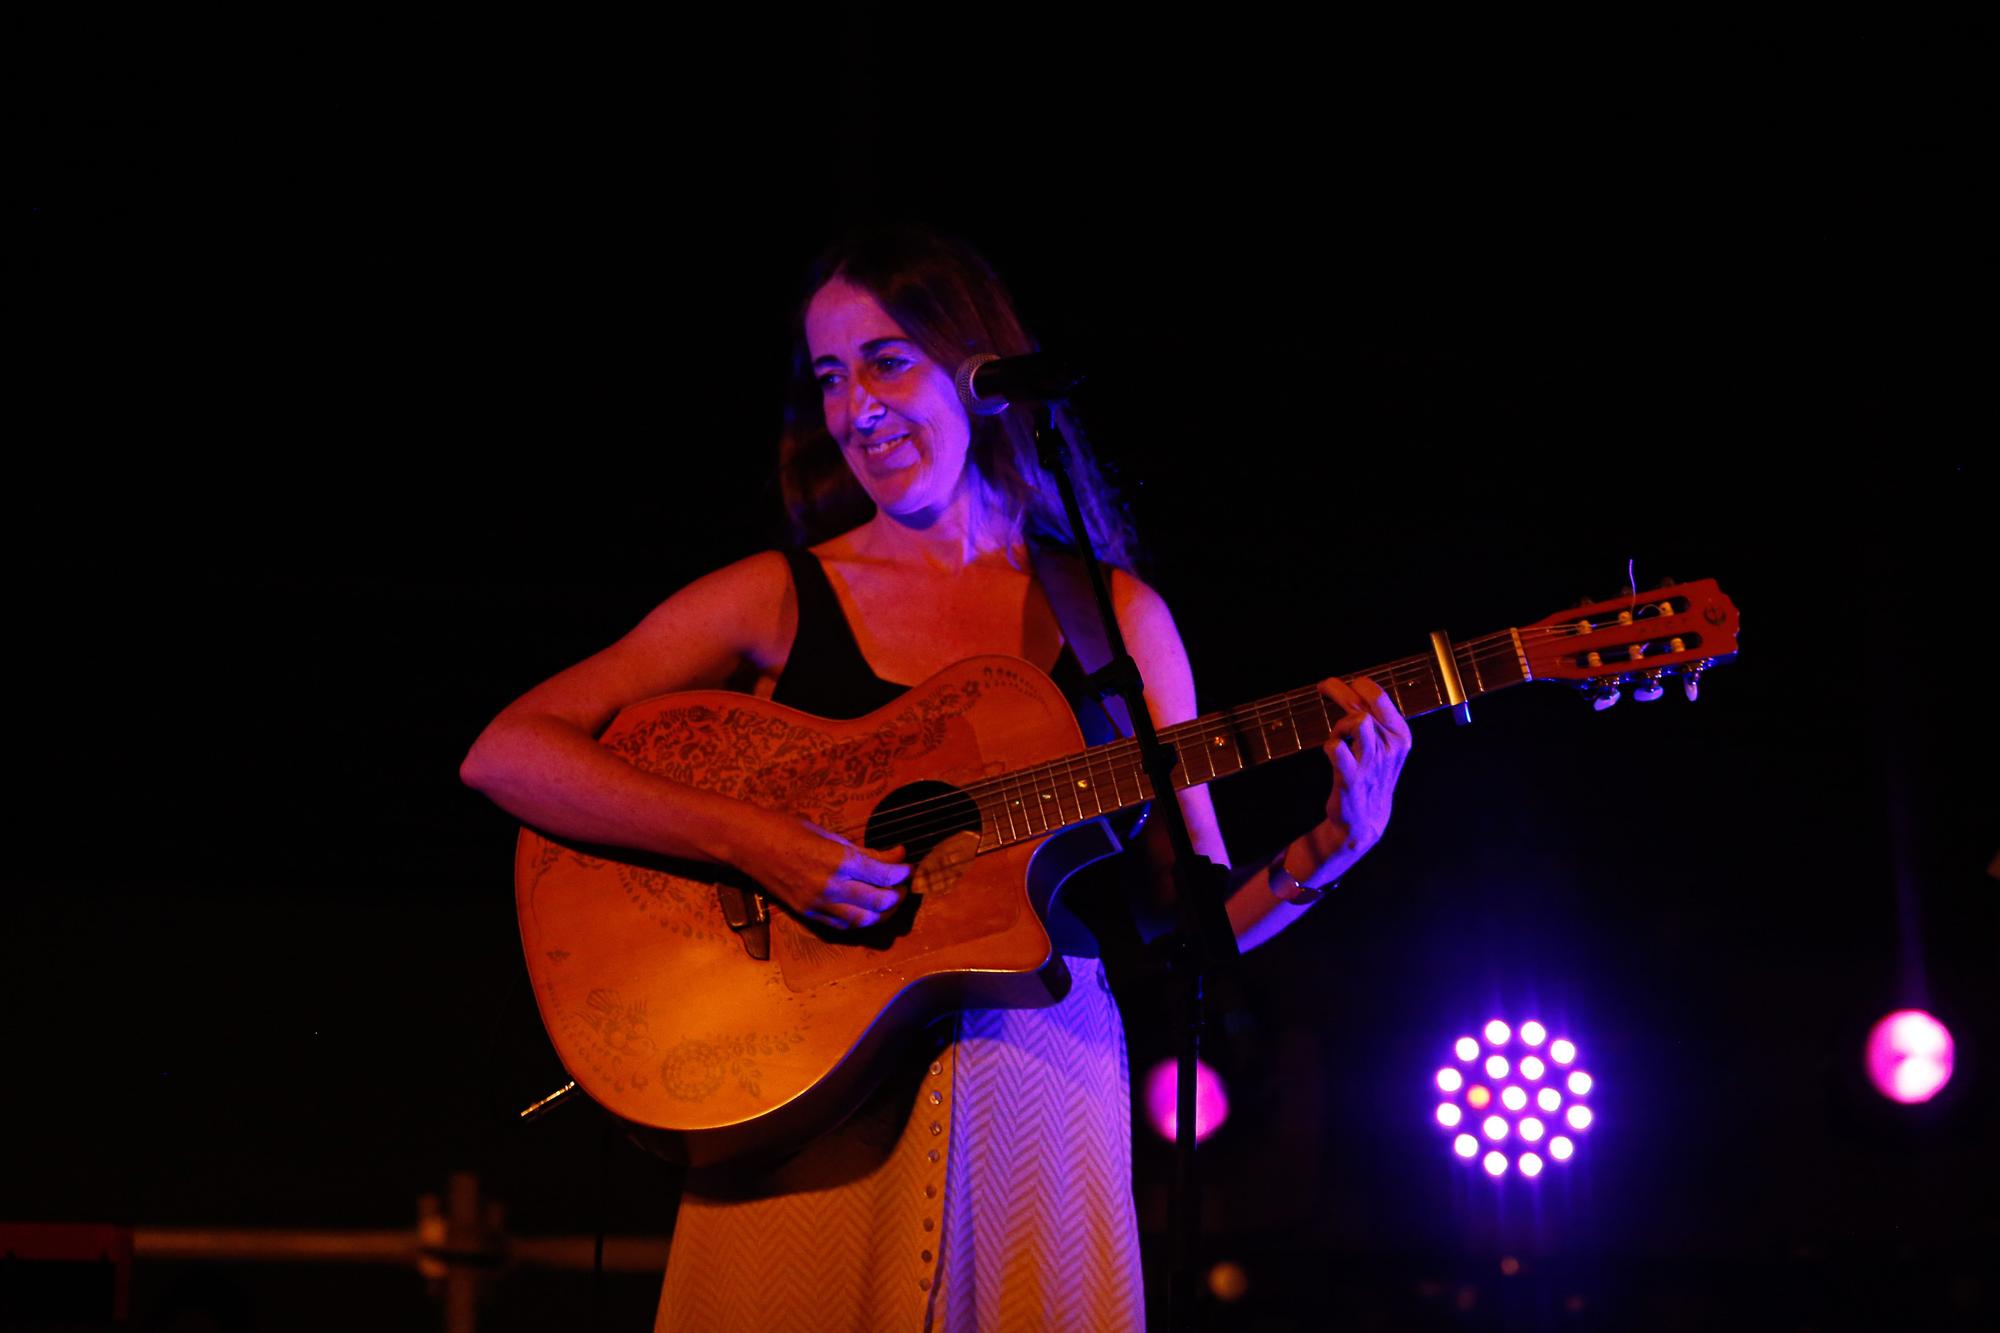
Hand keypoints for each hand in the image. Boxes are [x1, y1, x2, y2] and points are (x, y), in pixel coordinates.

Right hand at [736, 810, 910, 929]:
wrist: (747, 844)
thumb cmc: (785, 830)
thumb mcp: (828, 834)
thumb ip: (862, 851)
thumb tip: (893, 856)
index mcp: (837, 860)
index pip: (883, 874)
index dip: (902, 870)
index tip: (906, 863)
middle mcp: (829, 886)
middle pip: (880, 902)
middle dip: (898, 893)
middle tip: (902, 882)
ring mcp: (817, 904)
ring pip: (864, 921)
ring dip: (882, 912)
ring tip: (888, 898)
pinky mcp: (807, 914)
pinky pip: (843, 926)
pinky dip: (861, 920)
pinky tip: (866, 908)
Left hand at [1287, 676, 1412, 886]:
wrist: (1365, 819)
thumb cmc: (1370, 774)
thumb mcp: (1382, 745)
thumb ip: (1372, 718)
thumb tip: (1352, 688)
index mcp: (1401, 734)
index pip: (1378, 696)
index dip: (1357, 685)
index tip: (1343, 685)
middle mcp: (1390, 746)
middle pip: (1363, 705)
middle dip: (1338, 691)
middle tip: (1322, 687)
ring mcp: (1372, 762)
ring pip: (1355, 722)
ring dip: (1339, 724)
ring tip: (1337, 735)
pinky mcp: (1352, 778)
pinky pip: (1337, 749)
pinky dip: (1331, 745)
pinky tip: (1331, 751)